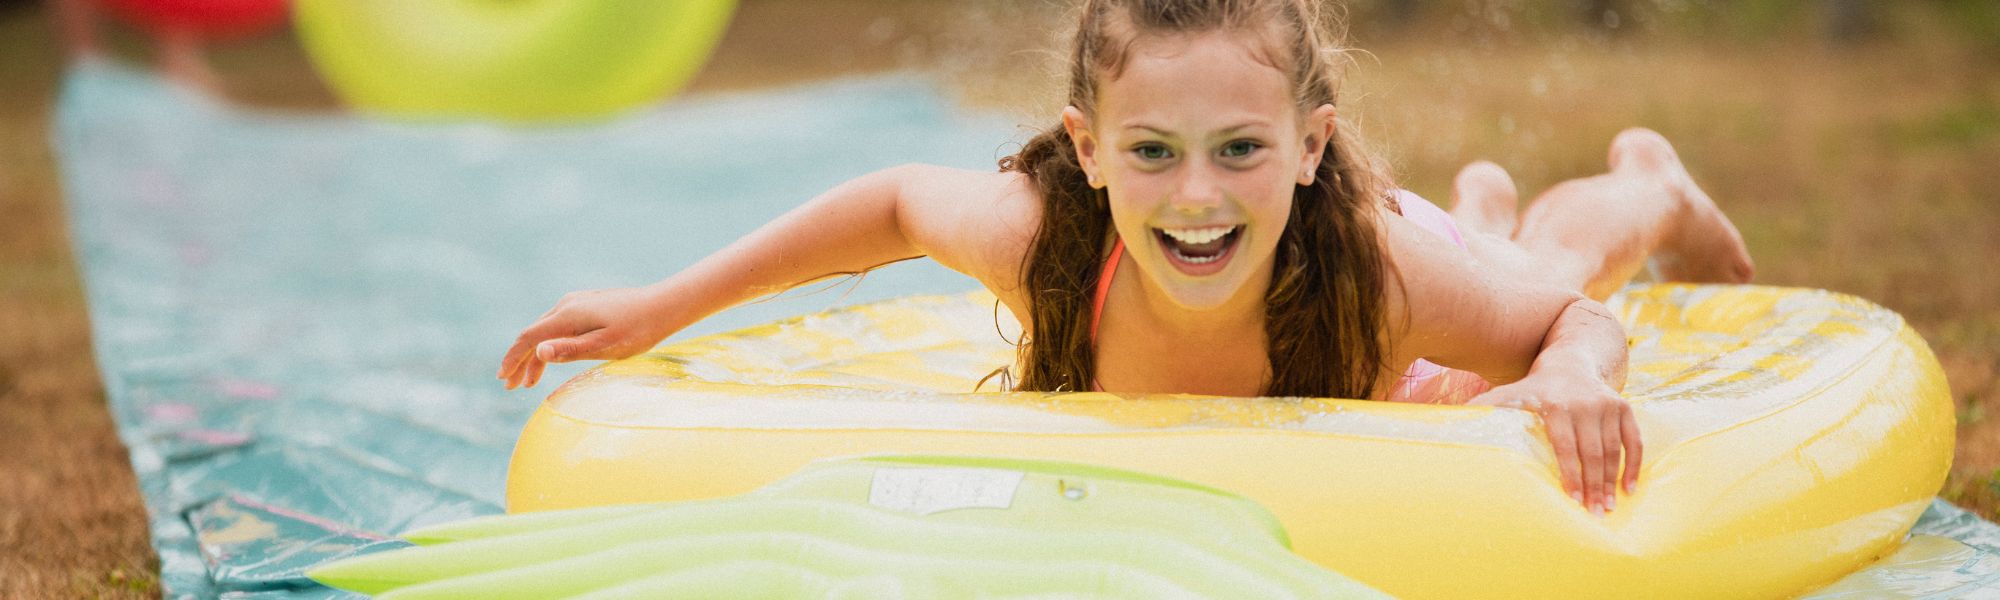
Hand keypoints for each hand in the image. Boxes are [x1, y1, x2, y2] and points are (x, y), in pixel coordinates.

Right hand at [498, 287, 676, 389]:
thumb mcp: (606, 346)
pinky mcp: (588, 306)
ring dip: (535, 355)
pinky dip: (551, 345)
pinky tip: (553, 359)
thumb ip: (571, 349)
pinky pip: (560, 327)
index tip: (502, 379)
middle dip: (519, 360)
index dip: (513, 358)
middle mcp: (568, 305)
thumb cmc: (639, 330)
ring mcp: (577, 303)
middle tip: (510, 386)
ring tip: (529, 382)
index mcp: (568, 315)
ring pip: (546, 331)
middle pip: (534, 334)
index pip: (529, 338)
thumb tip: (539, 352)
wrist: (664, 305)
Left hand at [1470, 374, 1641, 514]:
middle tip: (1593, 514)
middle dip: (1592, 486)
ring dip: (1611, 482)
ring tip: (1607, 508)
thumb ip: (1484, 408)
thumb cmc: (1533, 389)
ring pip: (1612, 450)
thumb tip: (1450, 424)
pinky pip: (1634, 440)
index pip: (1564, 446)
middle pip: (1591, 452)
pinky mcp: (1624, 407)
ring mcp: (1606, 405)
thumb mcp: (1508, 394)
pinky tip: (1629, 488)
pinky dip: (1633, 465)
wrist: (1568, 363)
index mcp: (1554, 405)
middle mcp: (1584, 403)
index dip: (1569, 474)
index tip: (1571, 500)